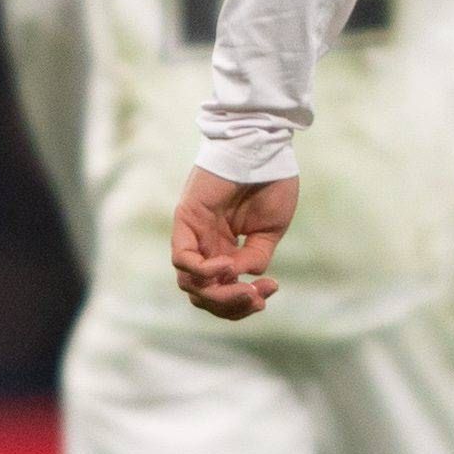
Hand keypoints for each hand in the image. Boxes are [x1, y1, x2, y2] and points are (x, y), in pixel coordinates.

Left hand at [170, 167, 297, 320]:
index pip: (223, 291)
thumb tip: (241, 279)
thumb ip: (255, 258)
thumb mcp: (270, 230)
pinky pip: (182, 259)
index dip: (244, 302)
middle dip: (231, 305)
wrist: (264, 148)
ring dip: (218, 293)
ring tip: (244, 288)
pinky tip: (227, 265)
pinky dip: (202, 270)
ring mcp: (194, 235)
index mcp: (226, 250)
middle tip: (257, 298)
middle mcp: (206, 246)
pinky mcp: (185, 221)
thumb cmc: (271, 182)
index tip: (271, 291)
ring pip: (190, 283)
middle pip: (204, 295)